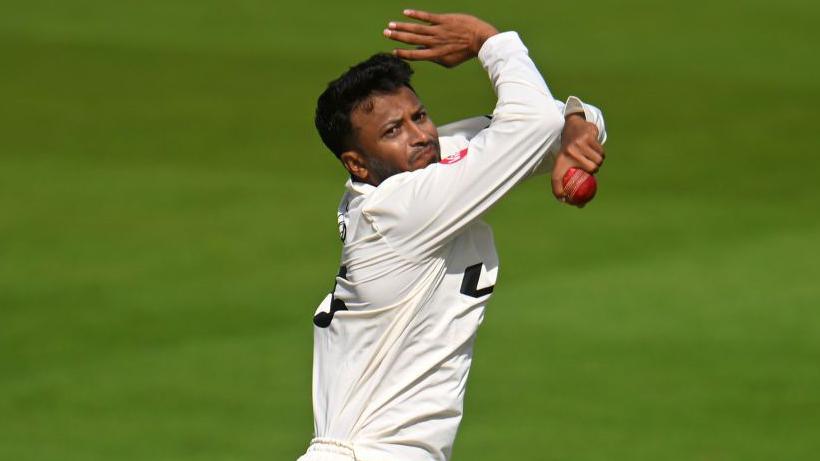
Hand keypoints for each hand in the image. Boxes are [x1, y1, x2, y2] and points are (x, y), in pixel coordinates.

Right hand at [383, 9, 498, 67]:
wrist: (480, 39)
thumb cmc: (465, 52)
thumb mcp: (449, 62)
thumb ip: (435, 59)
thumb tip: (424, 54)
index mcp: (435, 54)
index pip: (415, 55)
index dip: (403, 53)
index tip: (393, 51)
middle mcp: (434, 42)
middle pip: (412, 40)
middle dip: (397, 37)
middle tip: (385, 34)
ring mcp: (438, 30)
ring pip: (416, 28)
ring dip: (402, 27)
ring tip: (390, 25)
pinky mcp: (443, 20)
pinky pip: (427, 16)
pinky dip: (415, 14)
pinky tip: (405, 12)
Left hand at [551, 115, 604, 202]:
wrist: (573, 127)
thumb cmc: (569, 152)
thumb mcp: (565, 165)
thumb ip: (571, 184)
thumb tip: (580, 206)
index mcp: (560, 161)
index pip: (557, 179)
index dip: (559, 191)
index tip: (567, 201)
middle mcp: (568, 152)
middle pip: (592, 169)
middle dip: (594, 169)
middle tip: (590, 165)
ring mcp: (579, 143)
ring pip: (599, 160)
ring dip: (598, 160)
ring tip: (591, 155)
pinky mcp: (588, 136)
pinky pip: (601, 151)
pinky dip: (601, 152)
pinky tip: (593, 147)